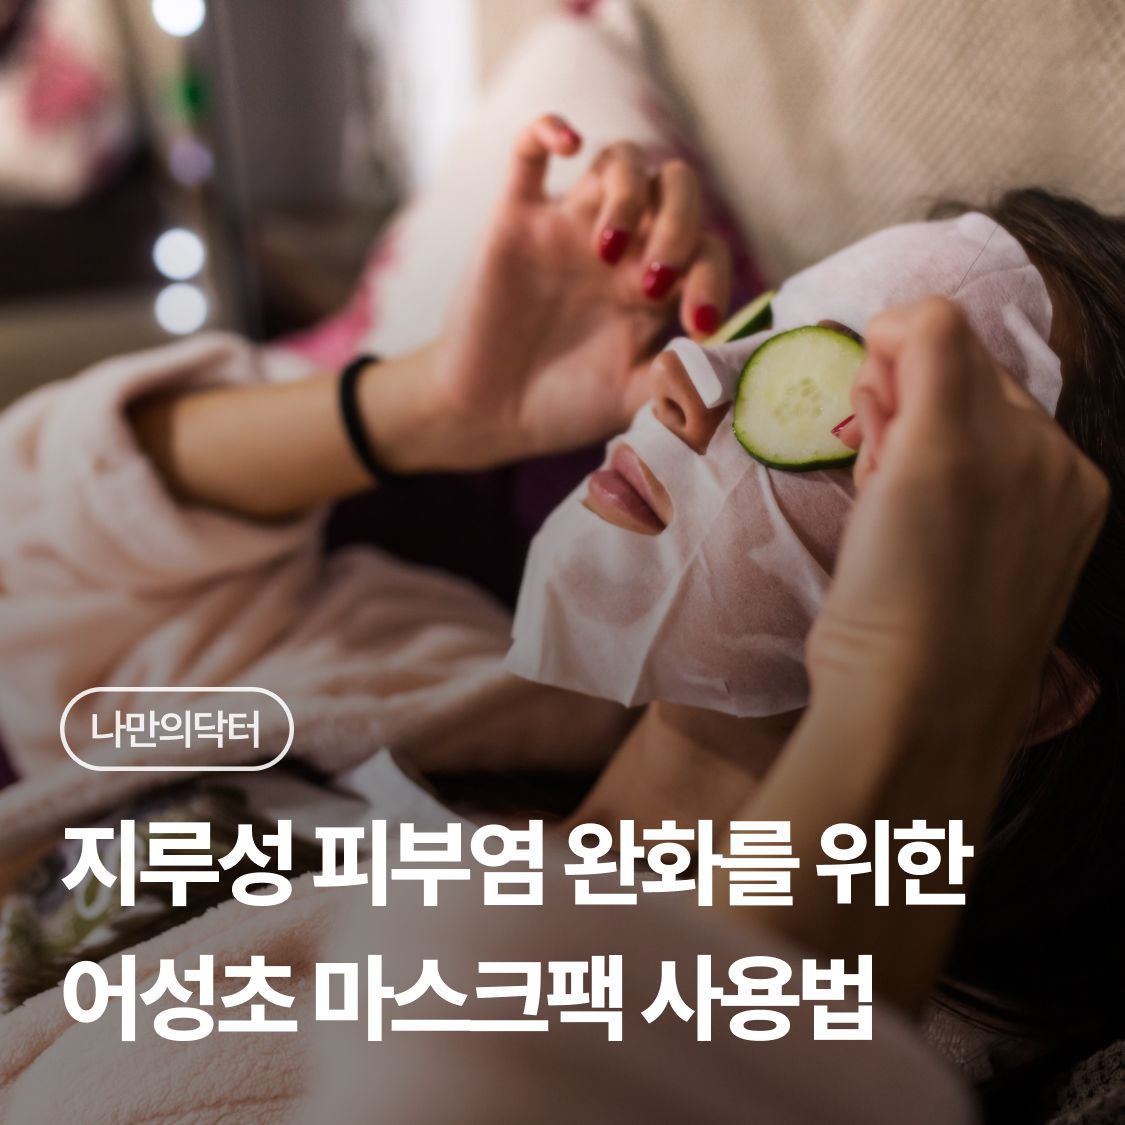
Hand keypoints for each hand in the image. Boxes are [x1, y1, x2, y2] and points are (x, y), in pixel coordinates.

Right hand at [376, 115, 730, 471]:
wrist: (489, 416)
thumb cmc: (564, 408)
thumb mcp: (632, 400)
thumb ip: (678, 380)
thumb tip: (728, 363)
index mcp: (657, 286)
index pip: (707, 249)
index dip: (713, 278)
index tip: (699, 325)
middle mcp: (622, 248)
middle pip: (673, 188)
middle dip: (678, 225)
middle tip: (652, 283)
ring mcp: (569, 228)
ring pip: (618, 160)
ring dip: (628, 192)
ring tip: (607, 250)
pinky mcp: (516, 222)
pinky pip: (530, 153)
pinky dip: (548, 129)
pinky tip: (569, 143)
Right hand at [738, 301, 1107, 1011]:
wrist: (904, 720)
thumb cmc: (906, 596)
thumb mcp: (927, 452)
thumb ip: (931, 352)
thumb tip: (906, 319)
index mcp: (1054, 457)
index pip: (959, 352)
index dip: (893, 372)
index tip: (863, 424)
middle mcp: (1055, 484)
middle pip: (957, 394)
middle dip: (896, 412)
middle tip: (866, 468)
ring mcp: (1030, 533)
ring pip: (949, 441)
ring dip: (897, 451)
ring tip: (877, 508)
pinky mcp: (989, 574)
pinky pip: (948, 495)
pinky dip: (905, 495)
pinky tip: (889, 536)